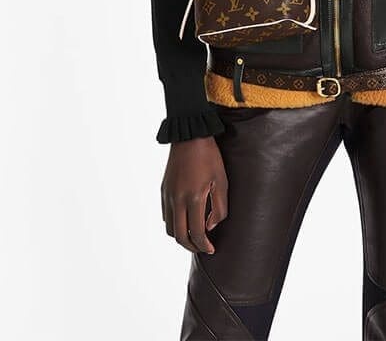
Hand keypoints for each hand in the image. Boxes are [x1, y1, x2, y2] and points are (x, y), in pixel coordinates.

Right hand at [161, 136, 227, 253]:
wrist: (189, 136)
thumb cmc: (209, 157)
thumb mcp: (222, 181)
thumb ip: (219, 207)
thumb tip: (210, 226)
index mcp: (193, 198)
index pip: (196, 233)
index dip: (204, 245)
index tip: (211, 249)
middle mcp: (177, 200)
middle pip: (180, 236)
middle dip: (192, 246)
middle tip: (203, 247)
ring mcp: (168, 195)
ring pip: (170, 228)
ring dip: (181, 237)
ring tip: (194, 236)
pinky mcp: (163, 190)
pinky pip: (166, 215)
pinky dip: (174, 224)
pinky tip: (185, 221)